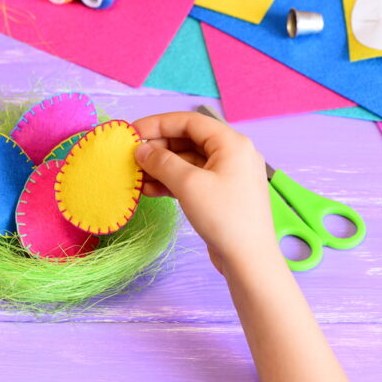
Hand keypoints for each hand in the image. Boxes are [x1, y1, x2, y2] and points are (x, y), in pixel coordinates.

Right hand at [132, 112, 280, 274]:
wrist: (249, 260)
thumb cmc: (224, 217)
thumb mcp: (189, 184)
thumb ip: (161, 162)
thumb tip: (141, 150)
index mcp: (231, 142)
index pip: (189, 121)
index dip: (157, 124)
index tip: (132, 132)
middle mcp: (231, 153)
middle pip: (187, 140)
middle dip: (158, 148)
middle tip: (132, 157)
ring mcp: (226, 175)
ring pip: (187, 161)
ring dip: (160, 167)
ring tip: (136, 177)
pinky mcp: (220, 194)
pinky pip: (191, 179)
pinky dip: (170, 181)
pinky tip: (149, 189)